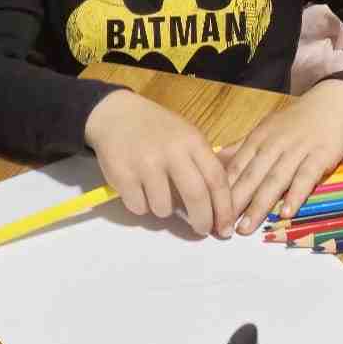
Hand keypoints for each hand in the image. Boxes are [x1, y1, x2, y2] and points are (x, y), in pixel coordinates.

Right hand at [84, 90, 235, 238]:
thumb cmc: (158, 130)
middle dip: (202, 220)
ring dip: (164, 209)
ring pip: (164, 208)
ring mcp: (145, 163)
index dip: (224, 208)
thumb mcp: (186, 136)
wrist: (116, 114)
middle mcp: (171, 151)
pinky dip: (142, 205)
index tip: (226, 227)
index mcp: (192, 141)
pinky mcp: (122, 175)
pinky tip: (139, 189)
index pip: (217, 179)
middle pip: (196, 196)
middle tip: (201, 230)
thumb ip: (203, 164)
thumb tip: (219, 206)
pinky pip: (139, 207)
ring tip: (158, 194)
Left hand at [218, 79, 342, 237]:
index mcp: (258, 139)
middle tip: (222, 227)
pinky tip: (286, 212)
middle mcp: (274, 145)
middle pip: (251, 176)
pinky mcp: (320, 155)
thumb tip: (214, 161)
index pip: (236, 167)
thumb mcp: (265, 129)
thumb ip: (242, 148)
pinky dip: (296, 195)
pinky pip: (306, 177)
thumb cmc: (295, 120)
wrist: (331, 102)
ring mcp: (298, 150)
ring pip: (275, 179)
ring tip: (247, 226)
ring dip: (260, 205)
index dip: (221, 190)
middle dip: (235, 202)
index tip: (209, 210)